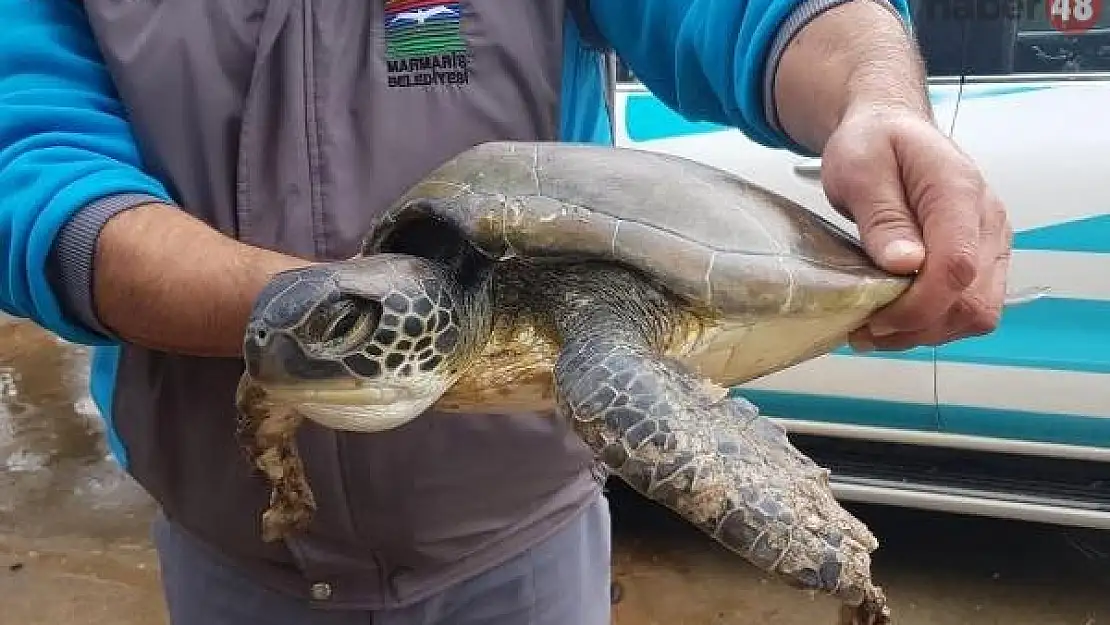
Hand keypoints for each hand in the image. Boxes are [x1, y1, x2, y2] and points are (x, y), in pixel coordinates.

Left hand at [819, 104, 1012, 351]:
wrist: (890, 130)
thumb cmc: (873, 145)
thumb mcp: (858, 170)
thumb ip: (882, 217)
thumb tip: (905, 264)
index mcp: (958, 192)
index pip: (958, 266)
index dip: (919, 305)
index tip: (874, 319)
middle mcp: (988, 221)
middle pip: (974, 300)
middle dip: (918, 326)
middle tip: (865, 330)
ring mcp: (991, 243)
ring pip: (977, 313)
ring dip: (925, 333)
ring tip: (874, 329)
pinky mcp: (983, 260)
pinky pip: (969, 308)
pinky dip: (933, 325)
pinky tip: (895, 320)